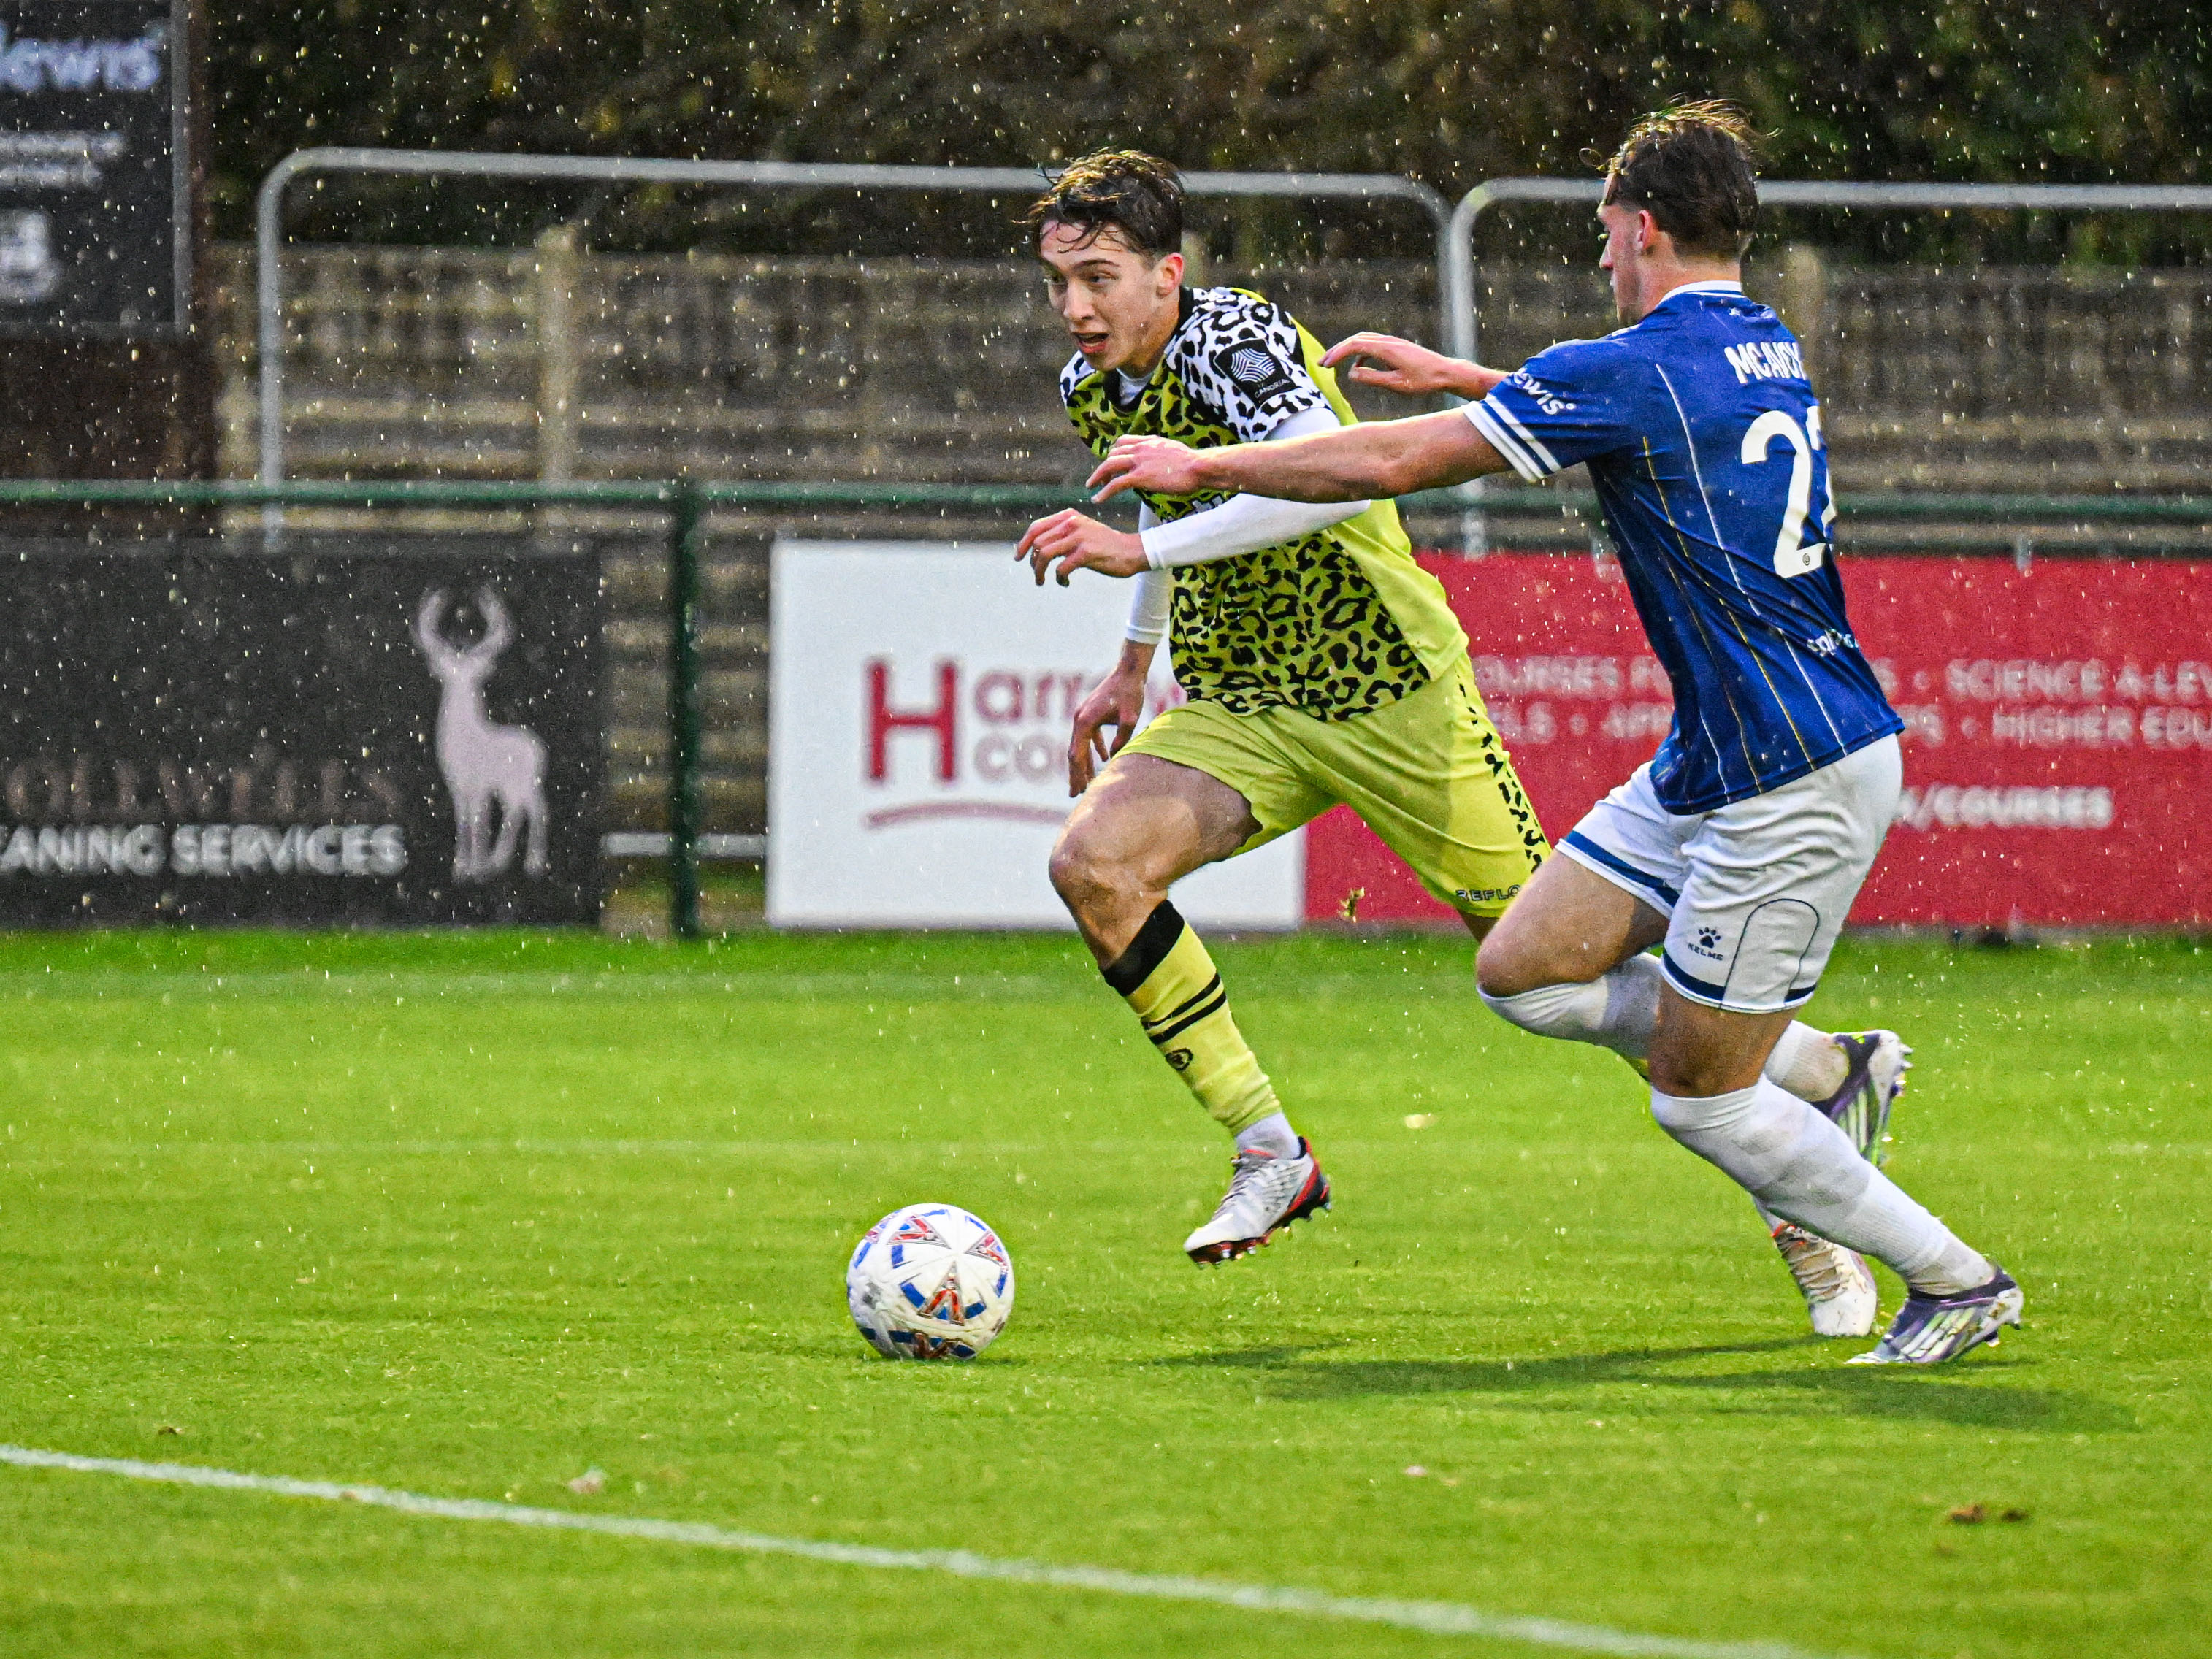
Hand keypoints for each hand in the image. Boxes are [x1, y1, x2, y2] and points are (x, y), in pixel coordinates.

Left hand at [1015, 510, 1147, 586]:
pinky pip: (1061, 568)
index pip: (1036, 528)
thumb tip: (1037, 549)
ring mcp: (1079, 537)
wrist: (1132, 551)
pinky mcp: (1086, 553)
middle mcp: (1072, 523)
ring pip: (1045, 555)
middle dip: (1032, 562)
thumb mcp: (1082, 532)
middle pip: (1038, 543)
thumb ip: (1062, 535)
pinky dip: (1059, 579)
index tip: (1018, 558)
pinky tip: (1065, 583)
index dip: (1023, 544)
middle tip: (1036, 576)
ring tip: (1042, 582)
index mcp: (1068, 516)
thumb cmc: (1105, 546)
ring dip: (1039, 572)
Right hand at [1067, 658, 1149, 795]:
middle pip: (1074, 753)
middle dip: (1075, 774)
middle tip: (1076, 794)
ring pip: (1081, 746)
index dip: (1077, 774)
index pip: (1077, 755)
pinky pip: (1090, 736)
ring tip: (1088, 782)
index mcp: (1085, 722)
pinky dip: (1095, 749)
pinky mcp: (1092, 713)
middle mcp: (1079, 719)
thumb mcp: (1130, 718)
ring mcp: (1084, 716)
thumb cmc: (1130, 692)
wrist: (1129, 670)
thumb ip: (1121, 739)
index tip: (1079, 791)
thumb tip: (1113, 758)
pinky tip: (1104, 759)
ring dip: (1084, 764)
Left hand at [1087, 434, 1209, 502]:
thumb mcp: (1175, 452)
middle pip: (1113, 453)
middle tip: (1100, 478)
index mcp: (1149, 441)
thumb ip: (1163, 454)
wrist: (1199, 467)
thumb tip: (1162, 461)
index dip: (1114, 452)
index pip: (1123, 441)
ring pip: (1109, 465)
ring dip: (1097, 476)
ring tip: (1091, 487)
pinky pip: (1116, 484)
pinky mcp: (1140, 477)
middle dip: (1104, 466)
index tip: (1111, 462)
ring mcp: (1139, 462)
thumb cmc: (1194, 464)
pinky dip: (1104, 492)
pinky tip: (1098, 499)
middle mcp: (1141, 448)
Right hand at [1321, 332, 1504, 398]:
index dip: (1337, 353)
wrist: (1446, 372)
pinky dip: (1360, 352)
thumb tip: (1352, 373)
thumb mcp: (1396, 384)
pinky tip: (1357, 366)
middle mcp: (1389, 341)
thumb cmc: (1424, 381)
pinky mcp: (1396, 346)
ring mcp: (1393, 342)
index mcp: (1387, 349)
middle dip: (1337, 350)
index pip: (1355, 345)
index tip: (1325, 365)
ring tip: (1334, 363)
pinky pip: (1372, 344)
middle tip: (1321, 364)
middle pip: (1356, 339)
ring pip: (1363, 339)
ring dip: (1347, 350)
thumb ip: (1372, 378)